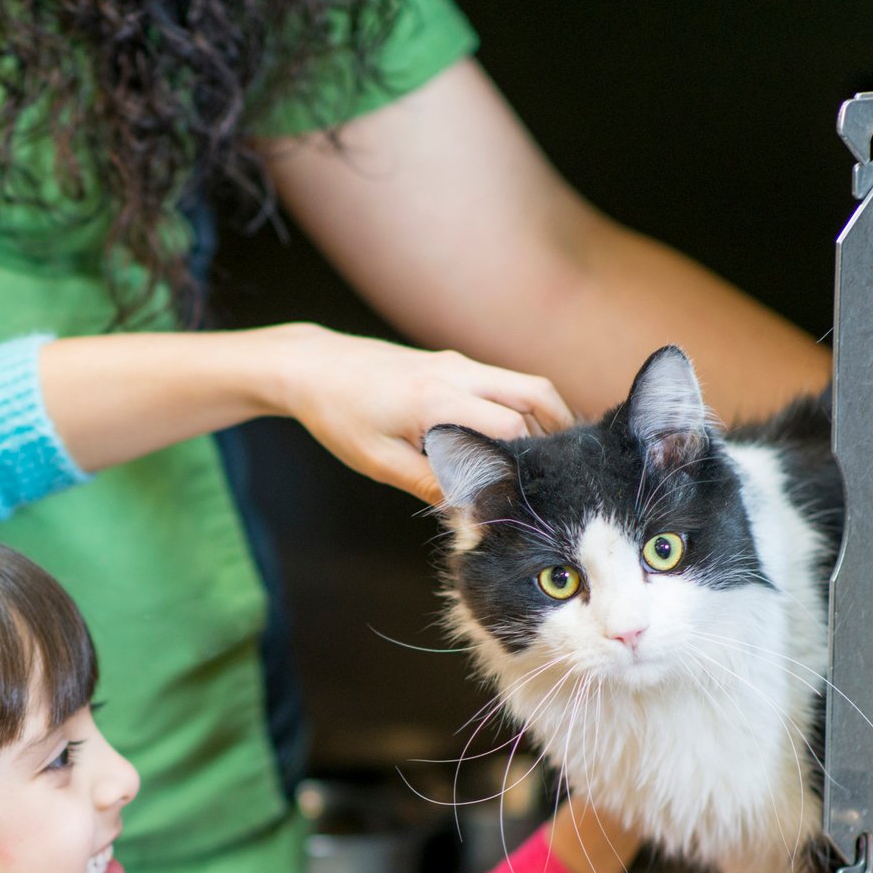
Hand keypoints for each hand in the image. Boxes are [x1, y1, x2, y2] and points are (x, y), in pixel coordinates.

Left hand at [264, 324, 572, 506]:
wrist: (312, 367)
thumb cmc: (338, 415)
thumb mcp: (378, 461)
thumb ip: (429, 483)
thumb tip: (473, 509)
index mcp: (435, 399)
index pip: (508, 428)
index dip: (524, 462)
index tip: (525, 492)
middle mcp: (456, 373)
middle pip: (536, 396)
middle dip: (556, 434)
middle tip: (560, 473)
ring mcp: (457, 363)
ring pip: (525, 384)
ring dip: (545, 417)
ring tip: (547, 458)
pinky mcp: (452, 362)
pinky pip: (504, 382)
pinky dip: (522, 406)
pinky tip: (517, 439)